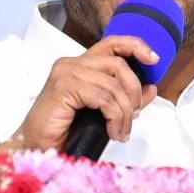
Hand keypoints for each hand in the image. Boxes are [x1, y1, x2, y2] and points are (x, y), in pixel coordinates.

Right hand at [0, 35, 158, 152]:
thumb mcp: (104, 112)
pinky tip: (112, 132)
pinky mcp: (63, 87)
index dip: (136, 46)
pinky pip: (103, 97)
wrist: (39, 148)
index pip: (112, 43)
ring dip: (124, 112)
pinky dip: (114, 117)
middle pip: (117, 62)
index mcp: (80, 65)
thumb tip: (150, 87)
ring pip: (113, 84)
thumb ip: (125, 97)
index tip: (154, 59)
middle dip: (133, 90)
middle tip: (135, 114)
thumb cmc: (66, 131)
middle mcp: (71, 64)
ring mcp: (66, 73)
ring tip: (121, 131)